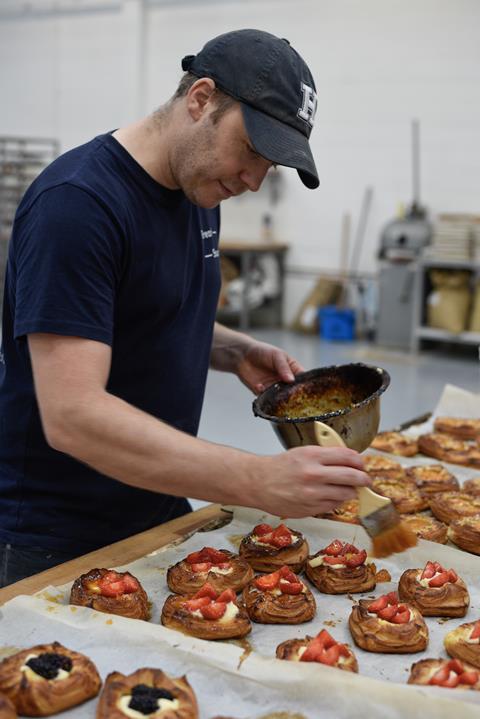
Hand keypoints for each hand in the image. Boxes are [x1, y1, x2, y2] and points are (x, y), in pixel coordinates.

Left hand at [236, 339, 303, 393]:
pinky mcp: (263, 393)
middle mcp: (285, 381)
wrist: (242, 356)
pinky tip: (260, 386)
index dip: (304, 385)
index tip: (305, 389)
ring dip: (278, 396)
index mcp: (292, 370)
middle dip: (292, 394)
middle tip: (290, 394)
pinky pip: (267, 399)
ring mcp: (275, 388)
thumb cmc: (262, 351)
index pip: (302, 379)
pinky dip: (265, 395)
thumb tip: (291, 380)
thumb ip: (283, 367)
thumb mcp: (276, 355)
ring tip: (274, 390)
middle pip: (293, 391)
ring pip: (281, 397)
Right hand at [250, 446, 370, 517]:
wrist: (258, 483)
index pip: (348, 456)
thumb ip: (326, 455)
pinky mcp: (310, 509)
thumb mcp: (302, 452)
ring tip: (346, 488)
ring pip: (345, 494)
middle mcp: (313, 474)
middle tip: (366, 480)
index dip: (359, 461)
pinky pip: (333, 506)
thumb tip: (351, 460)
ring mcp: (312, 494)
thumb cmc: (279, 467)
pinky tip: (330, 496)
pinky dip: (336, 501)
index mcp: (312, 456)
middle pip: (352, 477)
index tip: (361, 464)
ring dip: (350, 491)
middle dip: (364, 479)